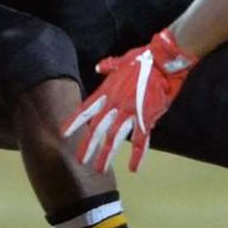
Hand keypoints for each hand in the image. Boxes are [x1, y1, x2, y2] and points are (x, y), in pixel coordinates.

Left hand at [61, 29, 197, 172]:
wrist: (164, 61)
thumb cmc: (144, 58)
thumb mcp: (122, 60)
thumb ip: (108, 66)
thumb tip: (98, 67)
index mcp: (107, 91)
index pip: (86, 109)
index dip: (74, 122)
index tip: (63, 134)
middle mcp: (115, 105)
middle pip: (97, 128)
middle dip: (88, 145)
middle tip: (80, 161)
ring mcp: (130, 113)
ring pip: (115, 138)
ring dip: (107, 154)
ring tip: (100, 169)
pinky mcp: (146, 119)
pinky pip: (140, 141)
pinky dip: (137, 155)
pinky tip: (133, 168)